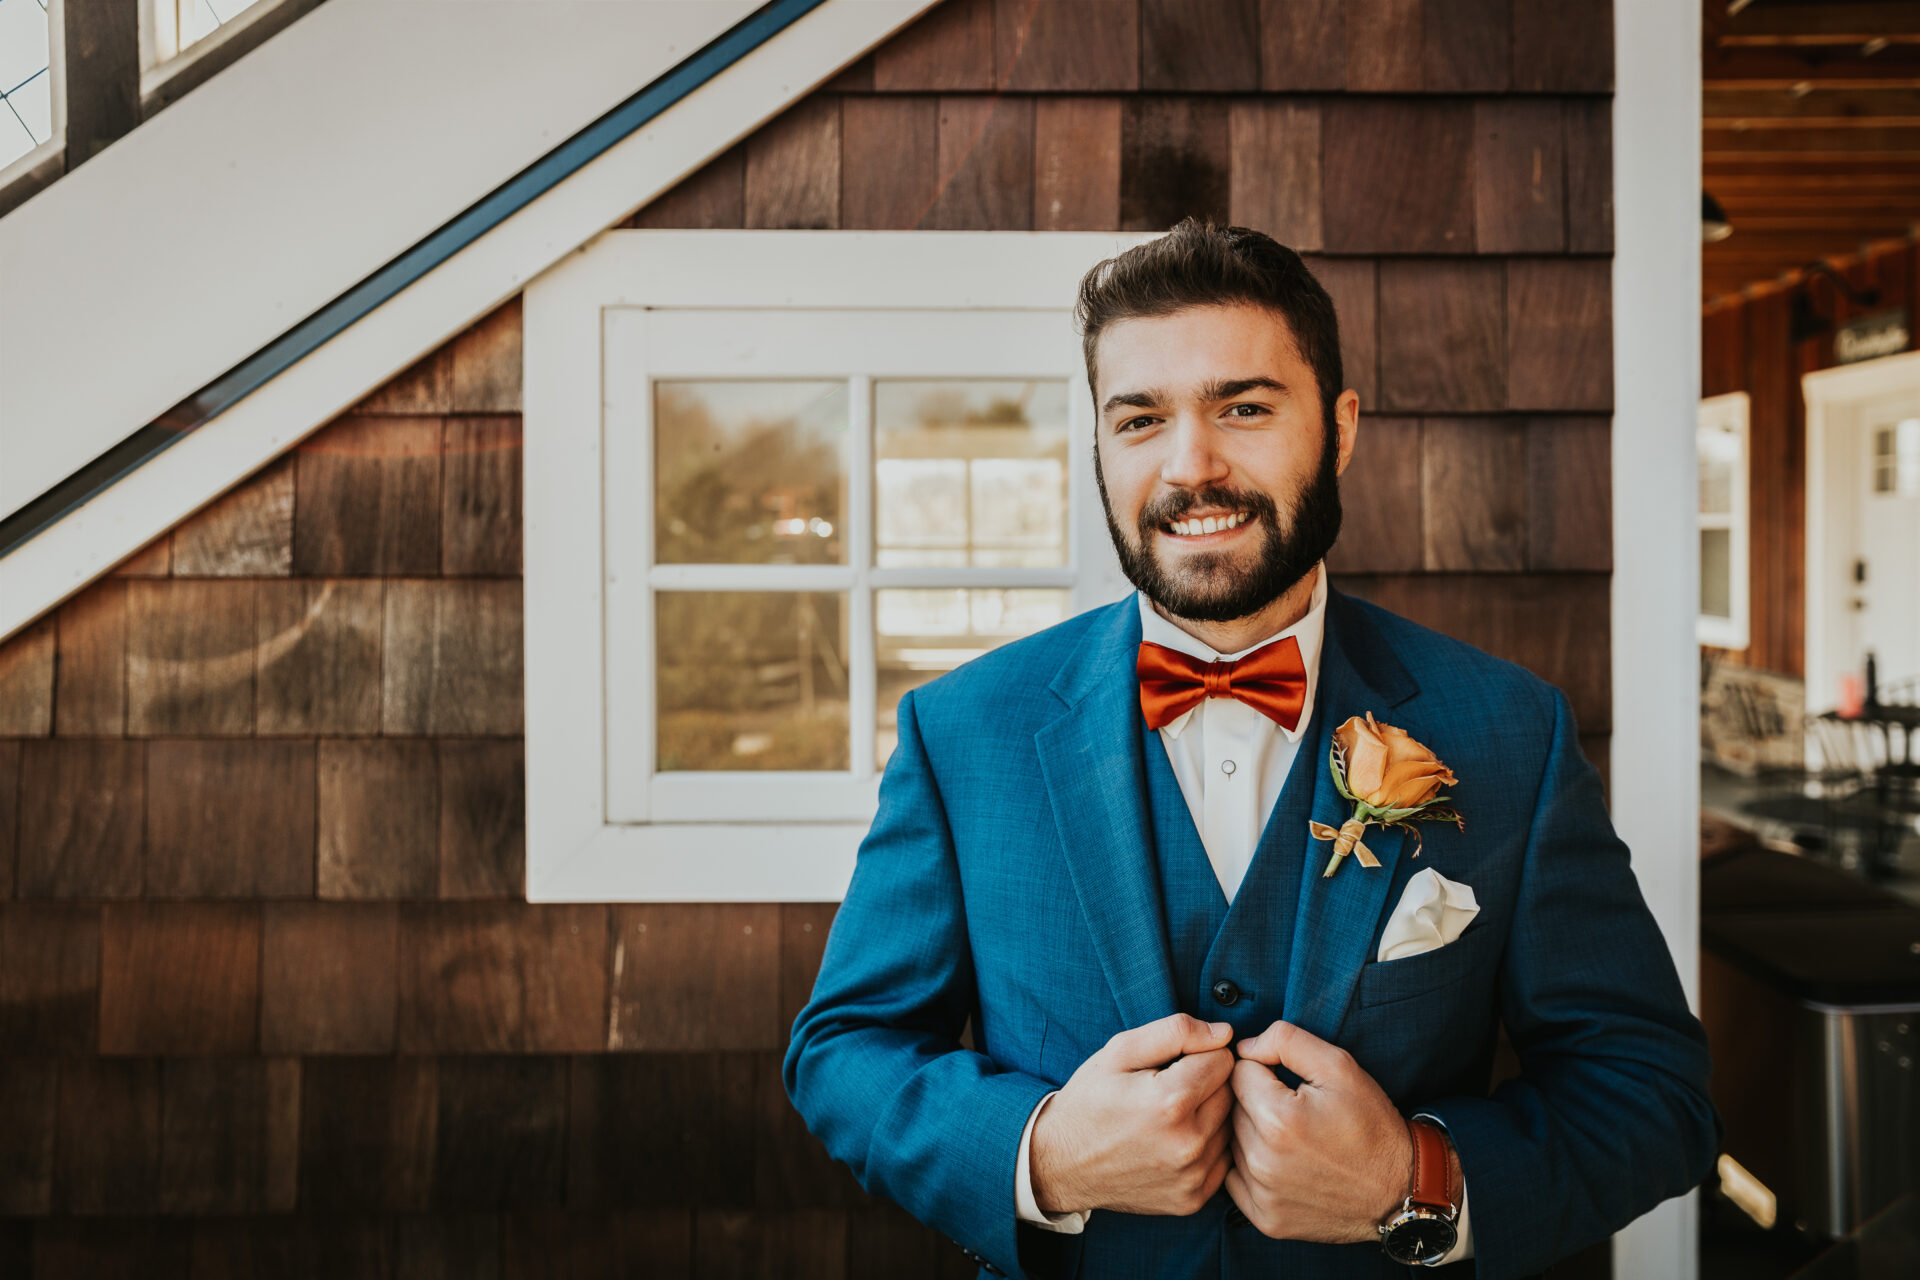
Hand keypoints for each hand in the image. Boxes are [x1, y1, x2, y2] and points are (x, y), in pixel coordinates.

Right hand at [1029, 1012, 1235, 1216]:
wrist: (1061, 1162)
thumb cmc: (1090, 1100)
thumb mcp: (1119, 1051)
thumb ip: (1176, 1032)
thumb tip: (1224, 1034)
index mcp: (1170, 1101)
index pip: (1223, 1060)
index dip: (1199, 1055)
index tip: (1174, 1064)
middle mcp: (1188, 1143)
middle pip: (1231, 1093)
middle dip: (1207, 1084)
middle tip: (1171, 1088)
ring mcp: (1192, 1176)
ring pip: (1230, 1127)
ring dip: (1210, 1116)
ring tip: (1171, 1116)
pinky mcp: (1193, 1199)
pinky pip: (1223, 1160)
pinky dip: (1206, 1148)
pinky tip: (1175, 1142)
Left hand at [1224, 1020, 1412, 1241]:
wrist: (1399, 1190)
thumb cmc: (1371, 1124)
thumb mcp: (1340, 1066)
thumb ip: (1285, 1040)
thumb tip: (1242, 1047)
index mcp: (1278, 1119)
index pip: (1239, 1073)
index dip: (1266, 1071)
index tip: (1291, 1085)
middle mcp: (1263, 1161)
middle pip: (1233, 1108)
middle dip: (1258, 1102)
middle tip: (1297, 1113)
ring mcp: (1262, 1194)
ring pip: (1233, 1142)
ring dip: (1254, 1134)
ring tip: (1295, 1140)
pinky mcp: (1265, 1218)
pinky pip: (1235, 1178)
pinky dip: (1253, 1168)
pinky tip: (1285, 1165)